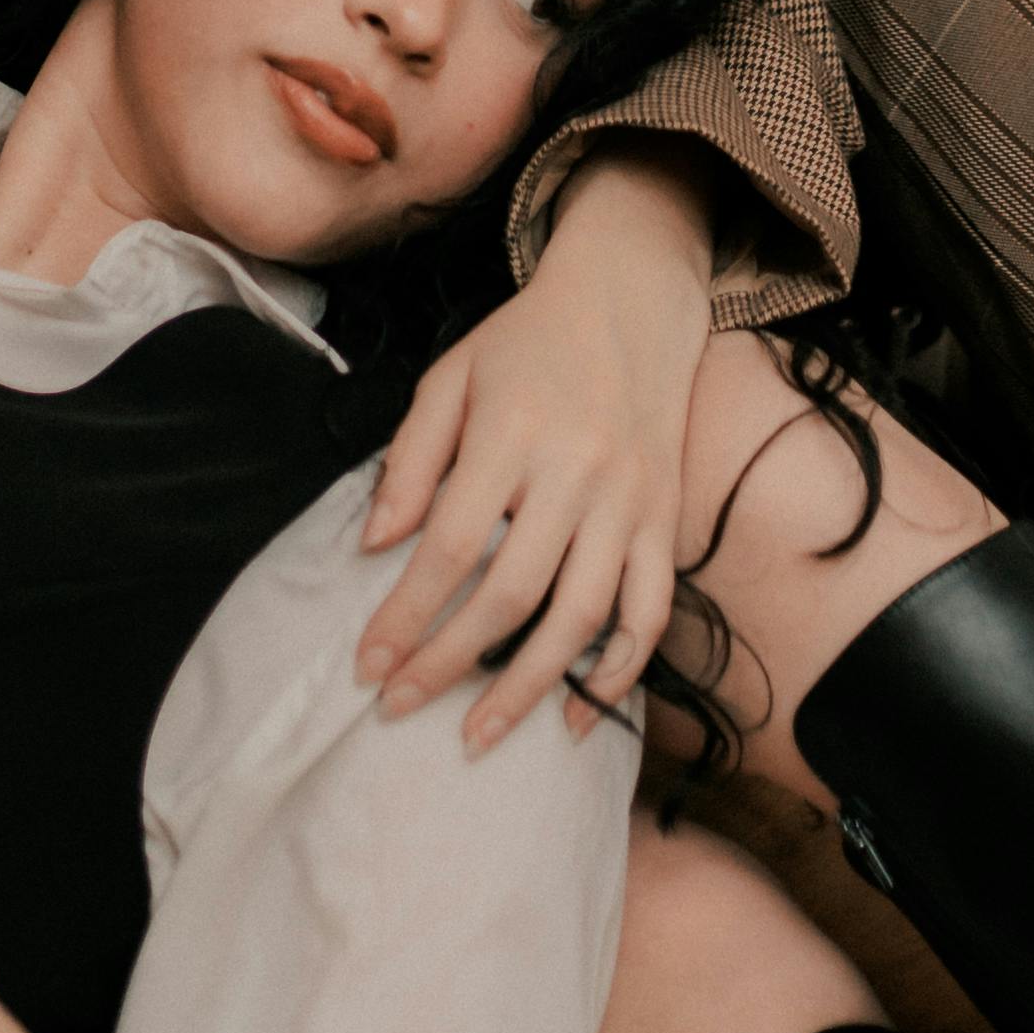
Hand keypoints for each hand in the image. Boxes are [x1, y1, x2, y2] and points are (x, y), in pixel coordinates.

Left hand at [357, 152, 717, 756]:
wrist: (633, 299)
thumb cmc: (526, 341)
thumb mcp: (450, 376)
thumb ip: (411, 460)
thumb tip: (374, 546)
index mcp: (513, 434)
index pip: (451, 546)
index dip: (407, 615)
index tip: (368, 664)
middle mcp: (578, 473)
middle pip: (511, 594)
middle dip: (449, 663)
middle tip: (398, 707)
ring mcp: (630, 502)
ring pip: (582, 618)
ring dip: (527, 687)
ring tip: (477, 733)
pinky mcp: (666, 520)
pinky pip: (650, 613)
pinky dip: (619, 672)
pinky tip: (577, 714)